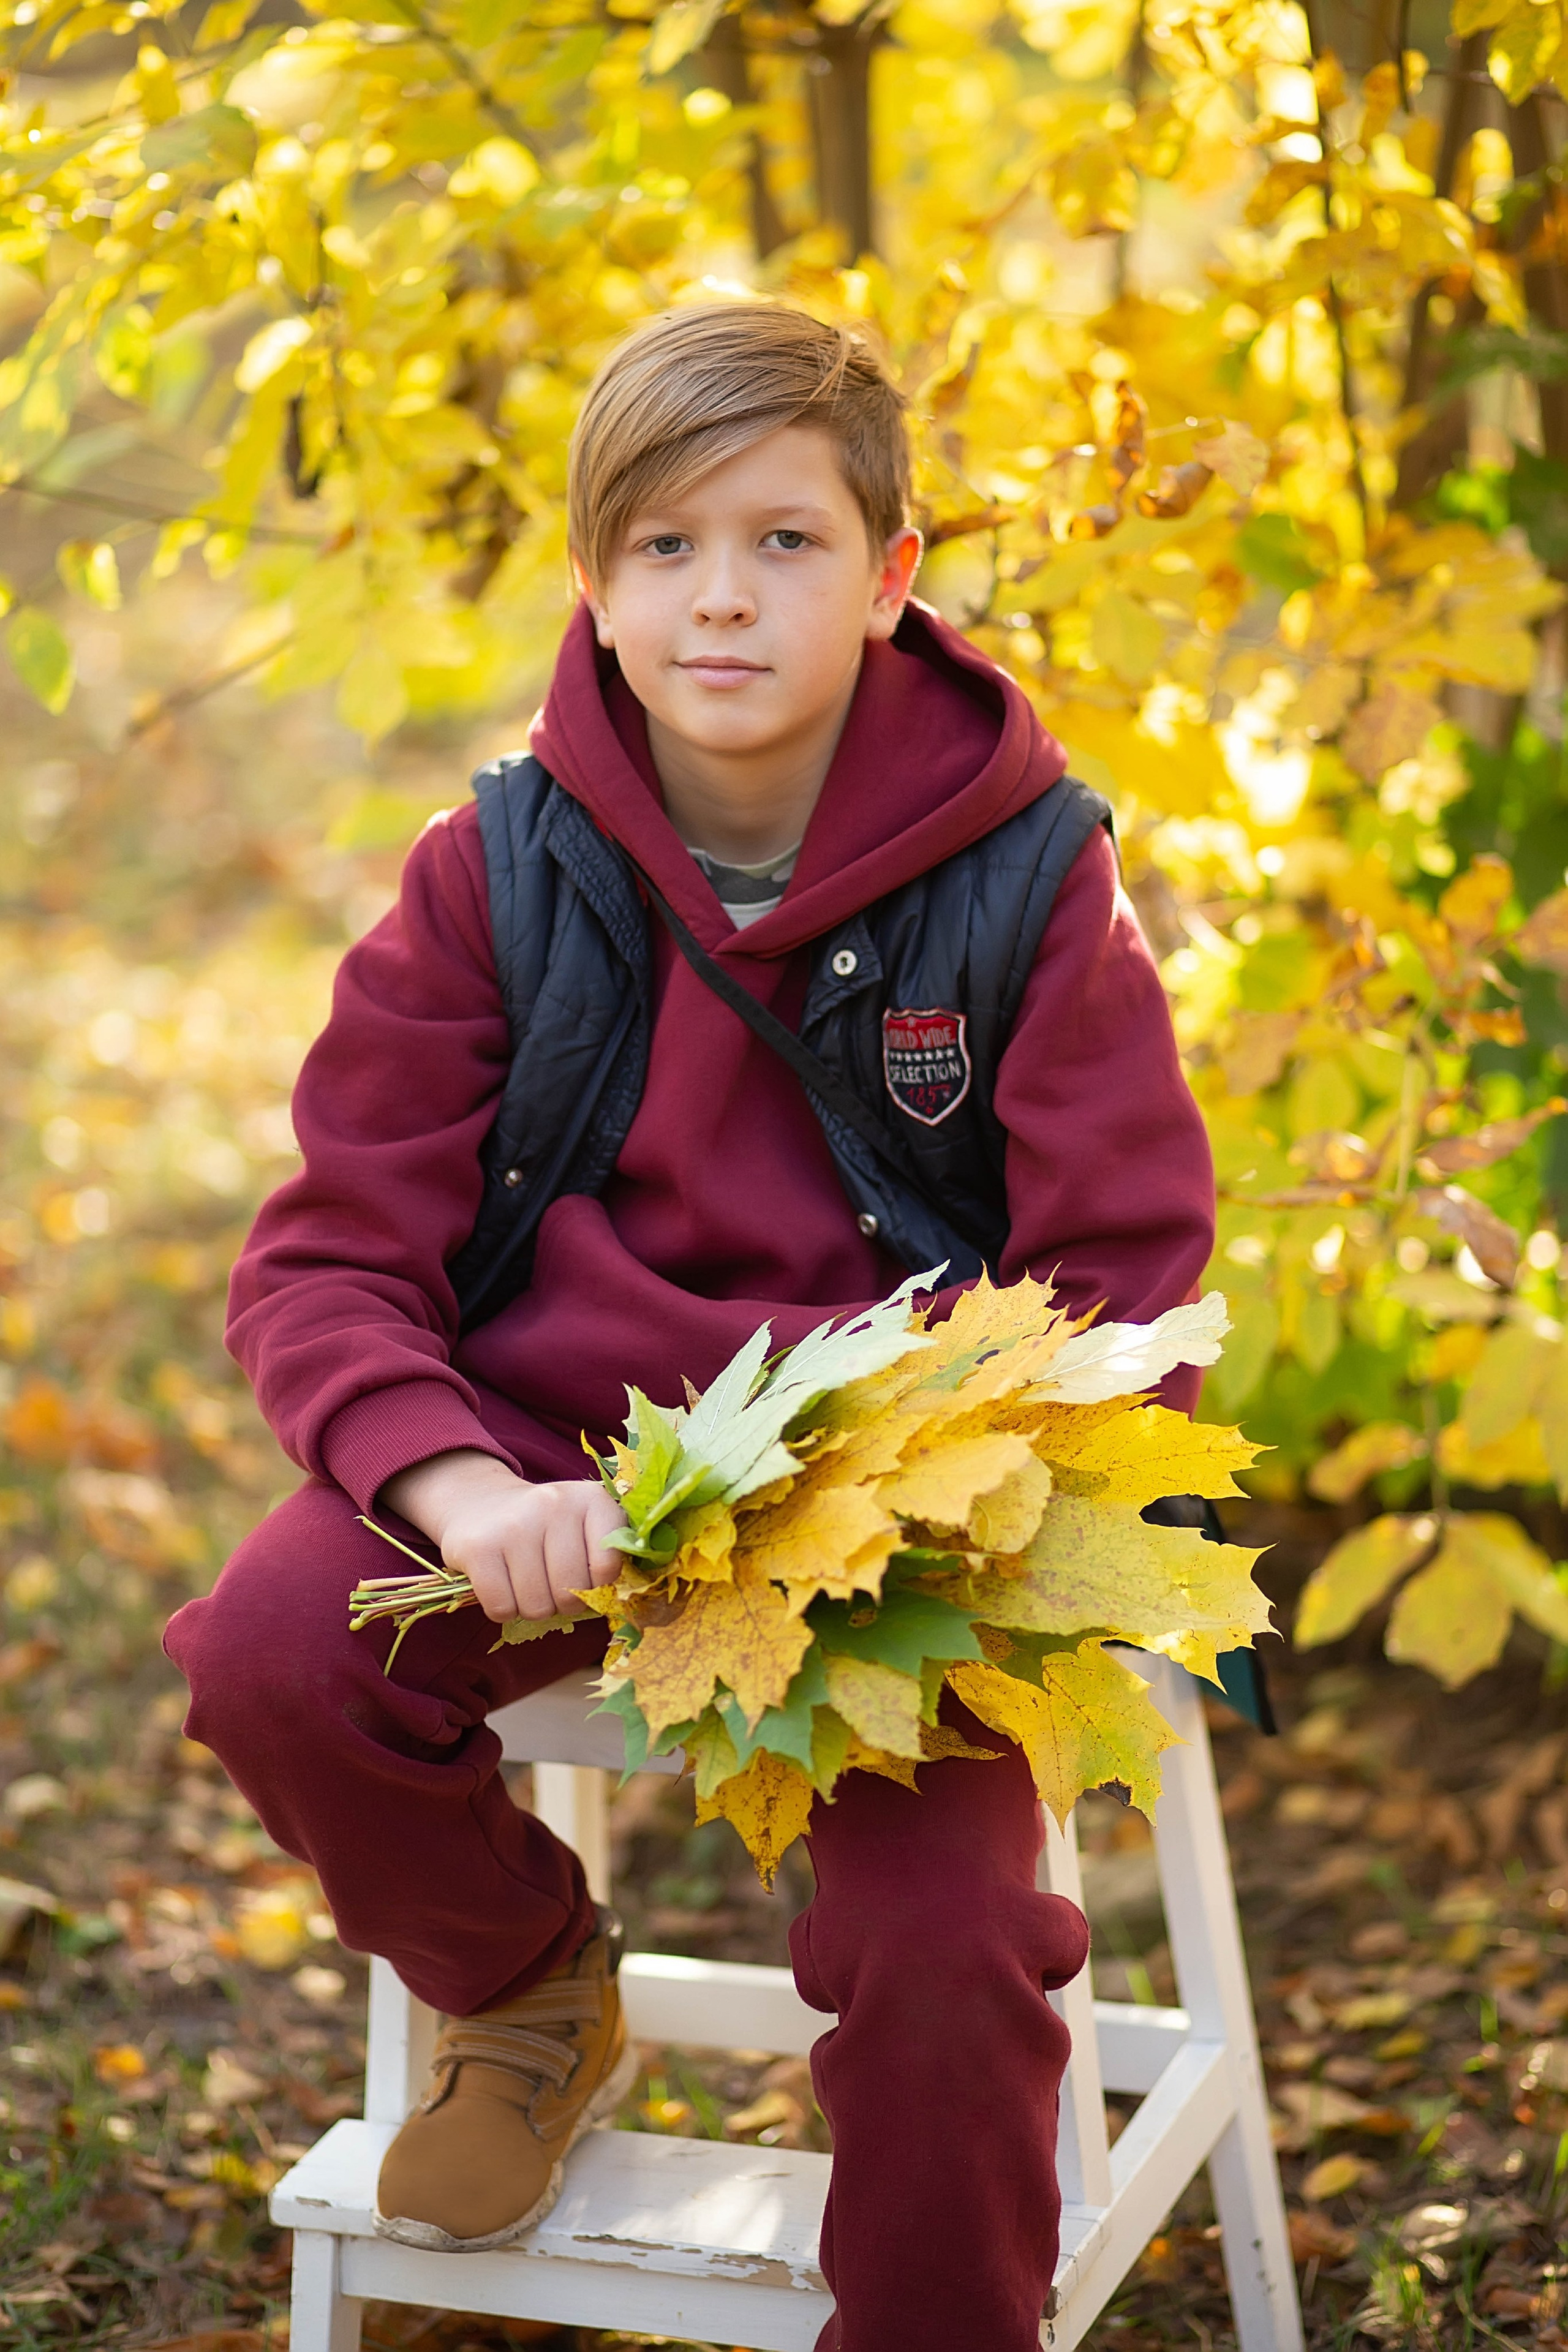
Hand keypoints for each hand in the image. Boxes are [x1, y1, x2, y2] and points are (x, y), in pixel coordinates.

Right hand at [380, 1450, 626, 1621]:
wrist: (479, 1502)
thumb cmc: (544, 1528)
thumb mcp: (583, 1525)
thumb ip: (607, 1556)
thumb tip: (615, 1602)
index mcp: (591, 1499)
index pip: (608, 1568)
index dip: (597, 1586)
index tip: (585, 1577)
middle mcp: (554, 1504)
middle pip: (571, 1592)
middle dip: (563, 1602)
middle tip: (551, 1583)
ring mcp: (514, 1524)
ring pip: (537, 1606)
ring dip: (532, 1606)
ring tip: (525, 1580)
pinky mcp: (479, 1547)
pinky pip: (502, 1608)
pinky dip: (503, 1608)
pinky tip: (501, 1583)